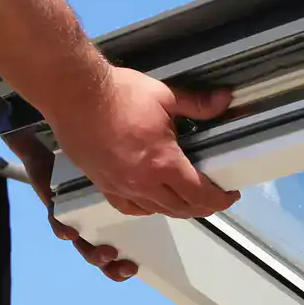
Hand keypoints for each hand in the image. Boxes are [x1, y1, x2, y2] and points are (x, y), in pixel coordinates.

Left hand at [3, 130, 138, 281]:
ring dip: (96, 256)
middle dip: (114, 268)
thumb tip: (165, 190)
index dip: (125, 267)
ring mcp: (73, 221)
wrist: (47, 157)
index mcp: (106, 226)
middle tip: (129, 267)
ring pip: (83, 247)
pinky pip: (58, 223)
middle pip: (102, 257)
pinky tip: (71, 234)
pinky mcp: (55, 210)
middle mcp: (90, 229)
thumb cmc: (86, 169)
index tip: (138, 268)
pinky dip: (63, 230)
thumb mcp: (113, 180)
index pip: (118, 252)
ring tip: (108, 253)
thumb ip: (133, 188)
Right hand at [47, 64, 239, 220]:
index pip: (200, 195)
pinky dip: (146, 208)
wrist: (74, 94)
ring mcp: (120, 187)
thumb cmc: (119, 94)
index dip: (220, 199)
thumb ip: (197, 105)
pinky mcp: (101, 184)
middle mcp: (143, 184)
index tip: (230, 195)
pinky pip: (129, 208)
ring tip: (186, 197)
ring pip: (156, 211)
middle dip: (202, 206)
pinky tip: (151, 201)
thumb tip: (223, 100)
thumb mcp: (165, 96)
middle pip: (181, 208)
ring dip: (176, 208)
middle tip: (212, 196)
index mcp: (164, 164)